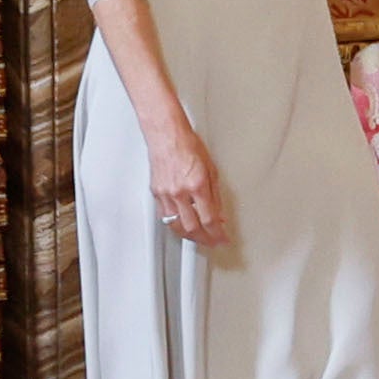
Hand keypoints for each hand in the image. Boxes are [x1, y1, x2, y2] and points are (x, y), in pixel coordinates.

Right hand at [146, 118, 229, 247]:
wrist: (167, 136)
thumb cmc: (189, 146)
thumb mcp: (212, 170)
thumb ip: (215, 196)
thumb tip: (219, 214)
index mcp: (197, 186)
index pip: (209, 219)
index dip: (217, 234)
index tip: (223, 239)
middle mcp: (179, 192)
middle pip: (192, 227)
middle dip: (204, 239)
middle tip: (213, 242)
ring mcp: (165, 194)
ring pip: (175, 225)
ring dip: (189, 235)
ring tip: (200, 238)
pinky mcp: (156, 193)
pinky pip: (165, 216)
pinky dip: (175, 224)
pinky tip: (183, 226)